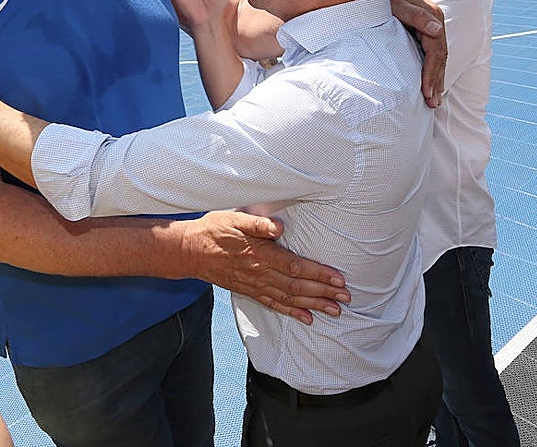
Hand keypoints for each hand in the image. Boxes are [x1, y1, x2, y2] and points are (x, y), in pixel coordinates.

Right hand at [180, 210, 348, 324]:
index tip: (339, 280)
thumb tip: (278, 227)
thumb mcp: (234, 218)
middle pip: (297, 285)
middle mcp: (259, 273)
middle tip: (346, 298)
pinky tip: (307, 318)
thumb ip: (257, 223)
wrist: (189, 251)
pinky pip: (273, 304)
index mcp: (260, 254)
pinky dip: (292, 312)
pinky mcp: (249, 291)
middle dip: (324, 292)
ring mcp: (254, 285)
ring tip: (334, 311)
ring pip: (288, 298)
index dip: (318, 274)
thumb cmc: (214, 230)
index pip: (295, 266)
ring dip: (313, 305)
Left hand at [389, 0, 446, 107]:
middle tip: (433, 104)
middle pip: (440, 57)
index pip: (436, 51)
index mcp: (431, 15)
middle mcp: (434, 22)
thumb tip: (437, 29)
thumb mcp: (394, 3)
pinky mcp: (421, 32)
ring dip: (436, 80)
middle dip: (437, 81)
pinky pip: (430, 55)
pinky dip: (430, 71)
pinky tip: (429, 86)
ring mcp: (429, 27)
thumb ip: (414, 15)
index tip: (427, 92)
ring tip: (434, 102)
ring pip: (437, 58)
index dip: (432, 73)